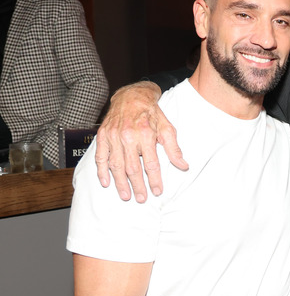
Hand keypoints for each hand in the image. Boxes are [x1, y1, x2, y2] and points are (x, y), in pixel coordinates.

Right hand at [94, 81, 187, 202]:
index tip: (158, 191)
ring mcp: (113, 136)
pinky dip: (102, 171)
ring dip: (120, 183)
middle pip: (133, 167)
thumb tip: (183, 166)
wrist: (132, 96)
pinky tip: (106, 183)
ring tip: (126, 195)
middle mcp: (128, 136)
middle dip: (138, 185)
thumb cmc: (152, 114)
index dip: (155, 179)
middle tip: (141, 199)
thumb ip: (174, 148)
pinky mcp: (103, 136)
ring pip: (116, 165)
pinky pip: (100, 157)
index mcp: (146, 134)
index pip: (151, 163)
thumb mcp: (167, 128)